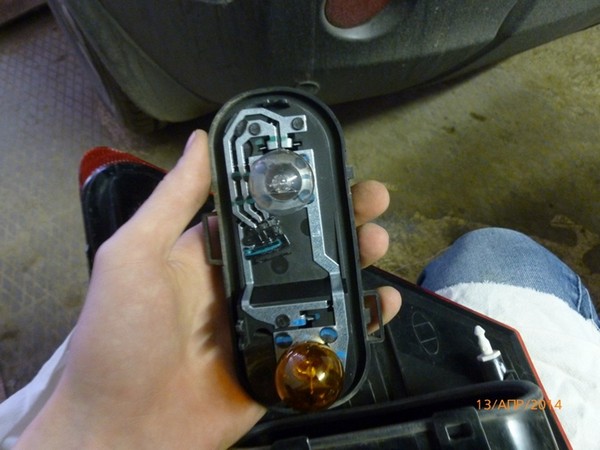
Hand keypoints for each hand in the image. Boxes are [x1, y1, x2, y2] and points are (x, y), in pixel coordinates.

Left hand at [17, 130, 400, 449]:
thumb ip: (170, 200)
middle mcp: (241, 283)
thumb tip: (198, 142)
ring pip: (323, 284)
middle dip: (338, 217)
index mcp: (210, 253)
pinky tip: (376, 302)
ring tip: (375, 240)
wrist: (124, 432)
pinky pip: (328, 335)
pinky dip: (358, 319)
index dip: (296, 185)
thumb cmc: (115, 340)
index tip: (327, 164)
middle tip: (369, 199)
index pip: (262, 209)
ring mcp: (265, 322)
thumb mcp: (133, 256)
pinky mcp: (282, 361)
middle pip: (303, 243)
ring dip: (354, 260)